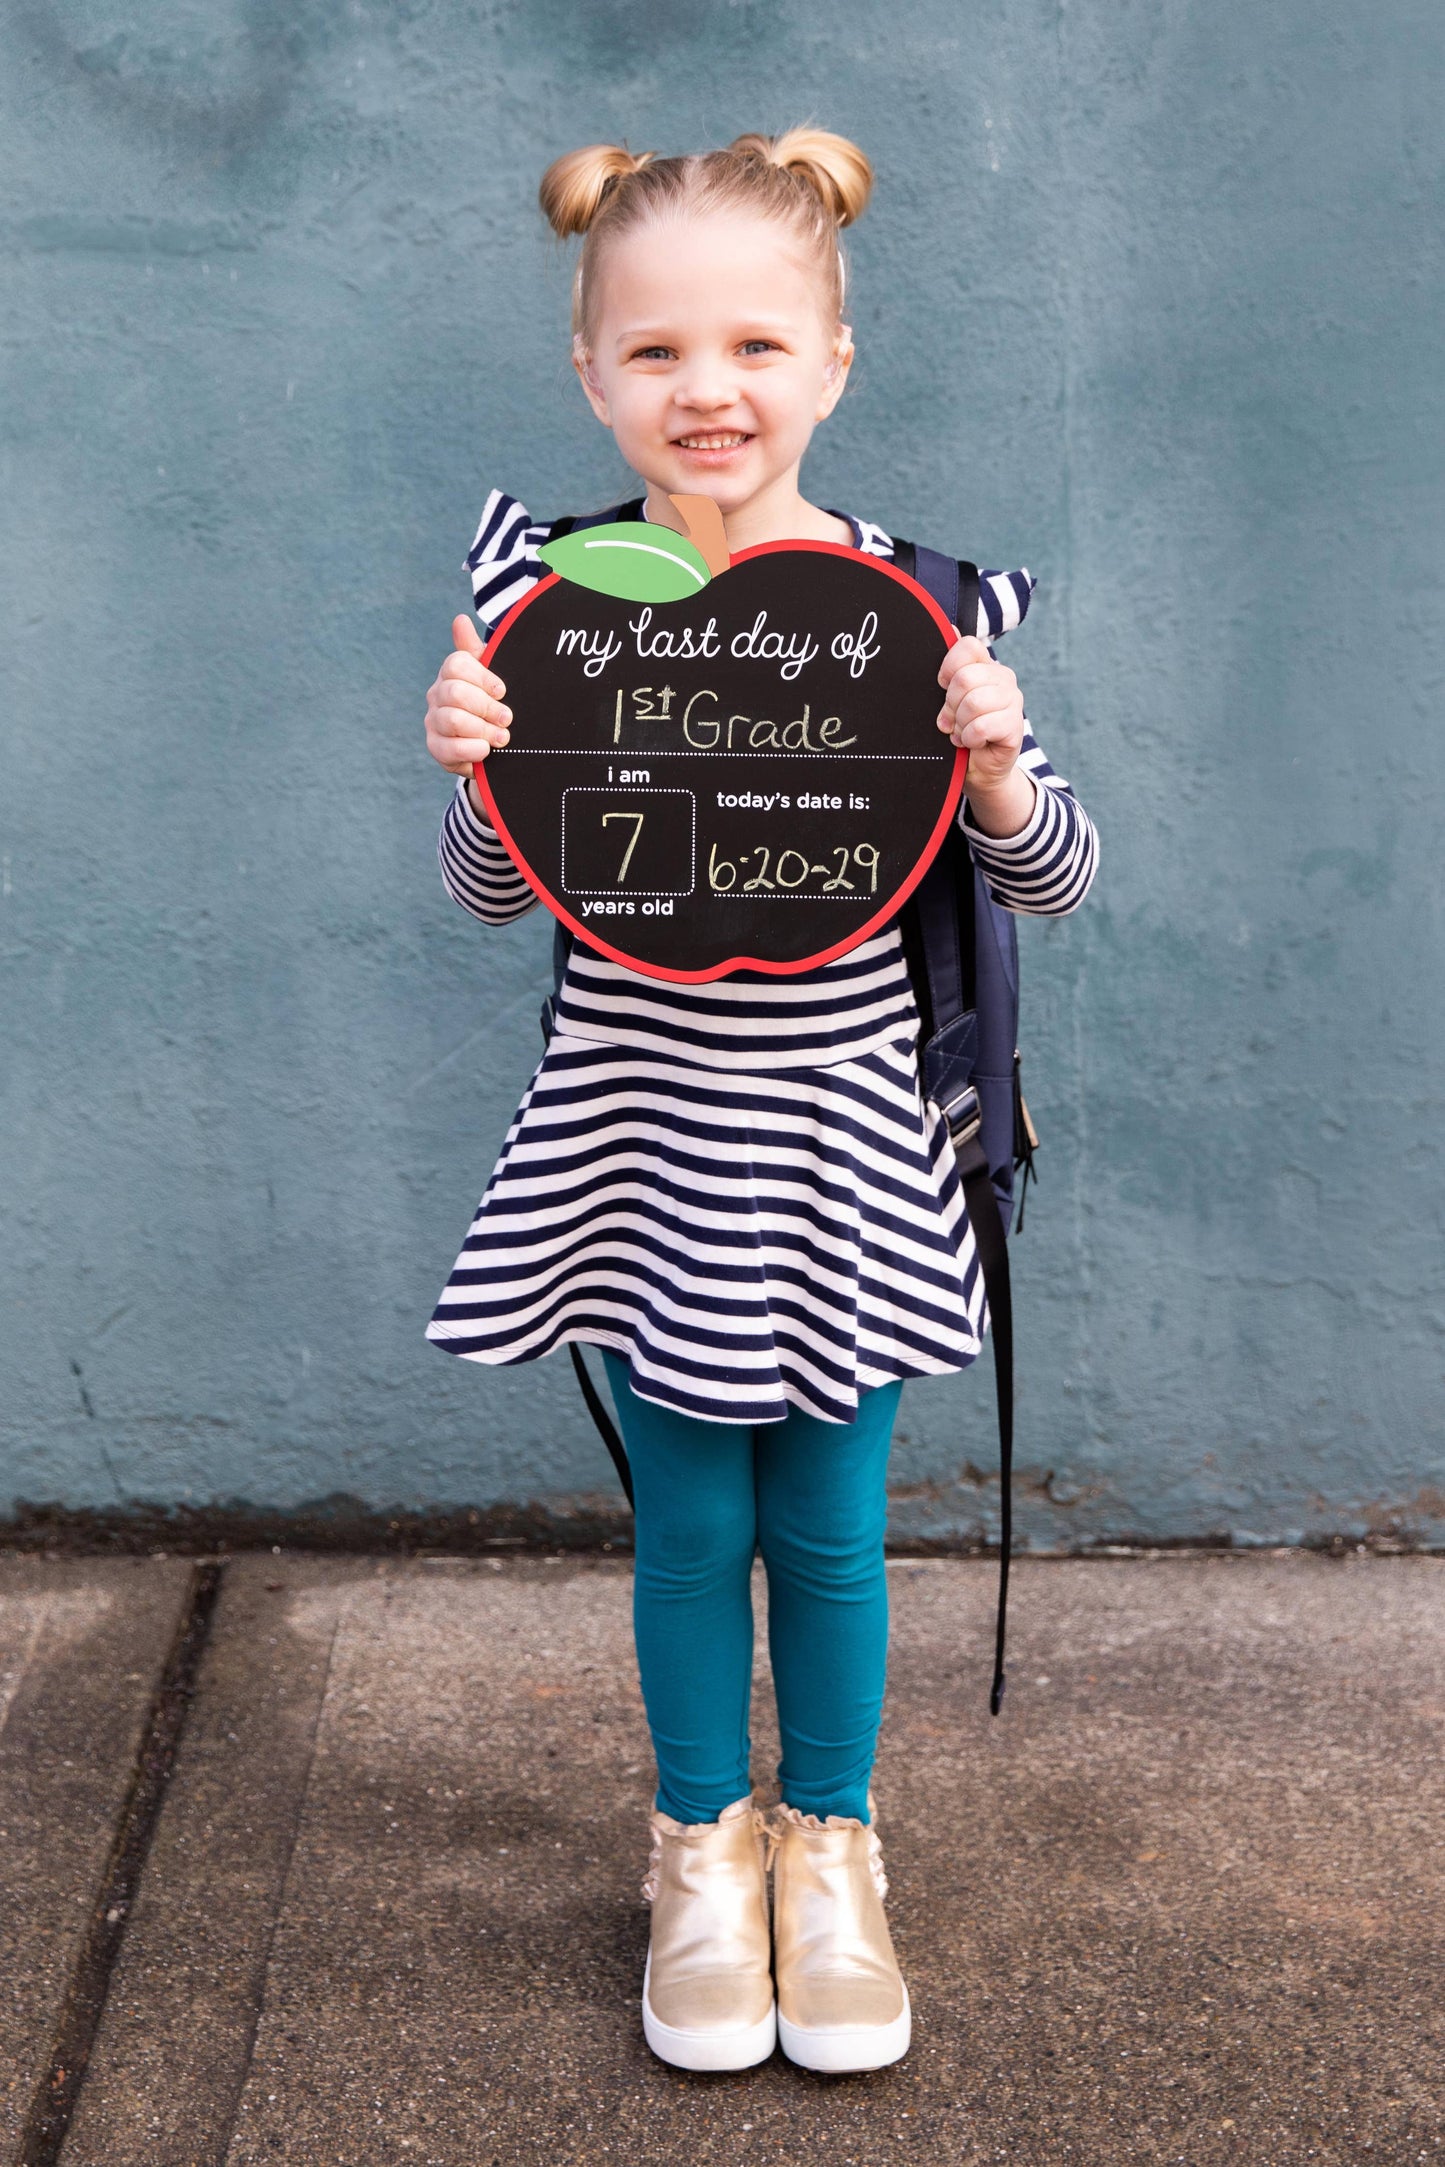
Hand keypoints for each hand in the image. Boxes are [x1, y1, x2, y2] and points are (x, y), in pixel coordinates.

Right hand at [424, 616, 512, 775]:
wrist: (495, 741)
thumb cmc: (493, 702)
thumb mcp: (493, 674)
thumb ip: (476, 649)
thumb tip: (460, 619)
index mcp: (451, 673)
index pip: (457, 665)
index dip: (483, 678)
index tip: (502, 691)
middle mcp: (437, 694)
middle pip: (455, 693)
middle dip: (486, 707)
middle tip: (507, 718)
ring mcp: (433, 721)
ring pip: (453, 720)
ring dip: (483, 730)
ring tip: (502, 738)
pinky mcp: (436, 747)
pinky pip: (450, 748)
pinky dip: (473, 750)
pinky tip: (486, 750)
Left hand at [936, 633, 1024, 795]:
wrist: (975, 769)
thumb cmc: (959, 730)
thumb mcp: (947, 698)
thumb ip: (949, 667)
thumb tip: (949, 627)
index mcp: (985, 665)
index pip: (967, 646)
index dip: (948, 668)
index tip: (942, 688)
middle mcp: (1003, 677)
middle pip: (965, 678)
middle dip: (950, 705)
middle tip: (951, 720)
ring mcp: (1013, 700)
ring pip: (974, 703)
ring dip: (960, 724)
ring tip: (962, 732)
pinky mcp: (1015, 726)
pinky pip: (983, 726)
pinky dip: (970, 738)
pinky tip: (973, 742)